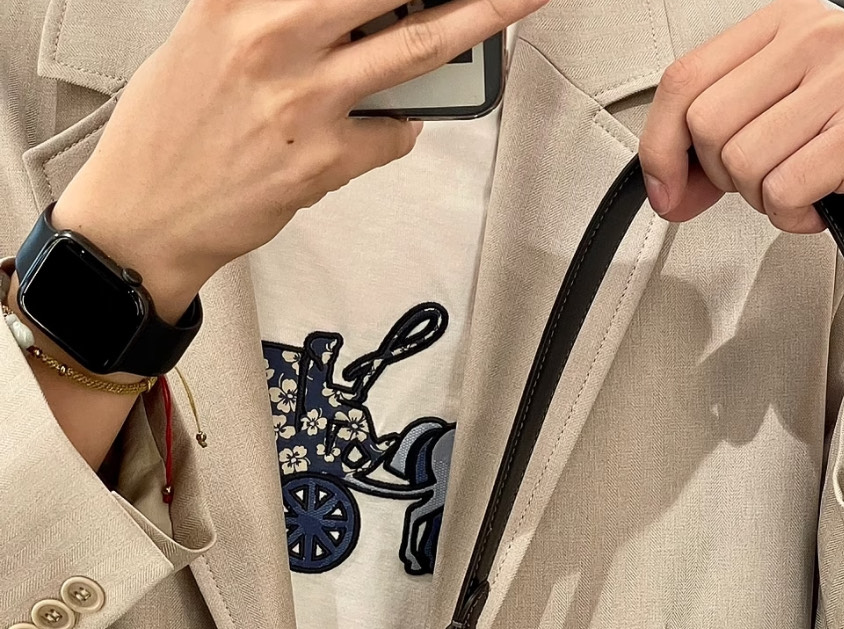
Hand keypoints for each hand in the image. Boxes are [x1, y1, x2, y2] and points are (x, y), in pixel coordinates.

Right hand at [52, 0, 545, 321]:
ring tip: (520, 1)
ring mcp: (305, 100)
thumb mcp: (208, 33)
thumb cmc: (173, 128)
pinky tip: (376, 126)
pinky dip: (399, 127)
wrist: (146, 214)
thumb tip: (353, 9)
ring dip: (480, 20)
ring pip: (417, 49)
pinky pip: (394, 132)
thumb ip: (273, 10)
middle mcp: (273, 37)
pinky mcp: (324, 159)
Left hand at [638, 0, 843, 448]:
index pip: (684, 80)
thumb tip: (660, 185)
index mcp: (788, 21)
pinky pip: (782, 191)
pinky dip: (793, 218)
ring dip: (764, 198)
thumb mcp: (767, 133)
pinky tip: (824, 205)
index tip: (672, 188)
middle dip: (726, 176)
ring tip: (805, 188)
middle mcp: (821, 33)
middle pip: (706, 124)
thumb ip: (703, 144)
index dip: (662, 148)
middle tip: (772, 180)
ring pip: (741, 161)